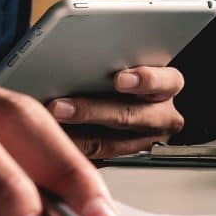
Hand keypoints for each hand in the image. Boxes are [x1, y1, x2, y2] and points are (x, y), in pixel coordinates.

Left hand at [48, 66, 185, 158]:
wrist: (108, 97)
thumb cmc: (112, 73)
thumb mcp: (119, 60)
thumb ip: (107, 61)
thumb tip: (75, 55)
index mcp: (168, 85)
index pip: (166, 82)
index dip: (145, 80)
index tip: (119, 79)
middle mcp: (162, 116)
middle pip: (131, 116)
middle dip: (93, 111)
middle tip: (60, 106)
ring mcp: (144, 141)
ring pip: (113, 144)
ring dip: (76, 136)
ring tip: (48, 127)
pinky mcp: (122, 159)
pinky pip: (97, 160)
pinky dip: (73, 152)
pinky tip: (50, 142)